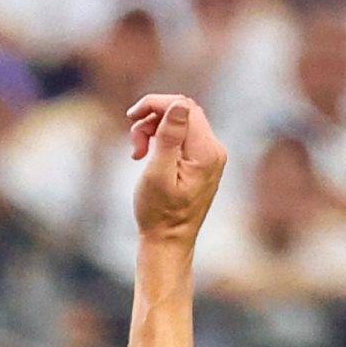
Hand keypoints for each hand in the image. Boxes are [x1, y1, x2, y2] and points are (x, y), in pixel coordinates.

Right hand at [125, 93, 225, 250]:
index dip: (156, 104)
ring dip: (154, 129)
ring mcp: (210, 156)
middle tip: (133, 143)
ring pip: (181, 123)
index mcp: (206, 152)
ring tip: (137, 152)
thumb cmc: (158, 213)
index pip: (183, 107)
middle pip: (183, 112)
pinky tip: (148, 155)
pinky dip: (162, 139)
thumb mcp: (158, 174)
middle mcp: (214, 150)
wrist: (168, 242)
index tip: (131, 116)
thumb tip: (178, 104)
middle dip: (153, 118)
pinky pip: (183, 137)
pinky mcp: (202, 161)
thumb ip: (169, 137)